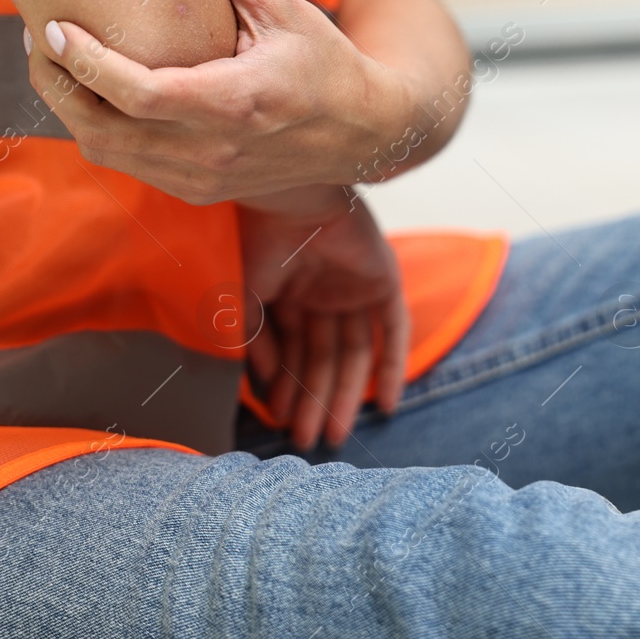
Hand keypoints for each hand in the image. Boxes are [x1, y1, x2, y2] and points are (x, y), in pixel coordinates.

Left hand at [25, 0, 413, 204]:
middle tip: (40, 39)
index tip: (53, 28)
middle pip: (104, 131)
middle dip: (58, 86)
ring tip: (59, 62)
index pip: (139, 93)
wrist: (365, 133)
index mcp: (234, 103)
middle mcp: (212, 151)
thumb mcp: (279, 4)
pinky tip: (97, 91)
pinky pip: (128, 165)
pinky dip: (102, 130)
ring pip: (107, 153)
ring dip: (73, 110)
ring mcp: (202, 179)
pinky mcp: (198, 190)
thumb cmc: (325, 63)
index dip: (88, 64)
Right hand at [239, 186, 408, 449]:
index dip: (285, 387)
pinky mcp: (384, 281)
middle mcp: (323, 292)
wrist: (289, 196)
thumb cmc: (256, 239)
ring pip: (354, 352)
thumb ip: (253, 340)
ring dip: (344, 393)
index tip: (277, 421)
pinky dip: (392, 366)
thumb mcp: (245, 298)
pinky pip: (393, 331)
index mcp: (289, 291)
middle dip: (314, 400)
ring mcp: (355, 287)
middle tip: (307, 442)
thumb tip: (261, 386)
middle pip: (325, 357)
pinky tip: (387, 404)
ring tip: (331, 434)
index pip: (292, 349)